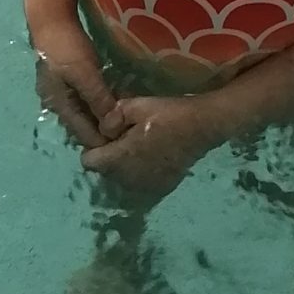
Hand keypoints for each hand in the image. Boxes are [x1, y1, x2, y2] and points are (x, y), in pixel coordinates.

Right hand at [33, 26, 125, 151]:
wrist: (51, 19)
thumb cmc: (67, 46)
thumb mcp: (85, 73)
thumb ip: (98, 99)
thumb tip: (112, 126)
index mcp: (59, 106)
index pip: (83, 133)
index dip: (103, 141)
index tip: (126, 144)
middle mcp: (57, 104)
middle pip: (82, 126)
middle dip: (102, 132)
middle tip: (128, 134)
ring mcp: (60, 93)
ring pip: (84, 114)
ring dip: (101, 119)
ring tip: (123, 123)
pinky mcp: (66, 82)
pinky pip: (84, 101)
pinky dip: (97, 106)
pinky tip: (112, 105)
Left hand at [80, 97, 217, 202]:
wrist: (205, 126)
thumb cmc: (169, 114)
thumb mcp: (136, 105)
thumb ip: (111, 118)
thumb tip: (102, 129)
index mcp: (119, 158)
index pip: (88, 161)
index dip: (93, 145)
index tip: (108, 134)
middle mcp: (128, 178)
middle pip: (105, 169)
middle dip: (110, 154)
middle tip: (126, 135)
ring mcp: (145, 186)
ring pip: (121, 177)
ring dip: (125, 163)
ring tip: (141, 144)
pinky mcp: (161, 188)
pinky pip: (139, 181)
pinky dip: (141, 170)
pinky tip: (154, 154)